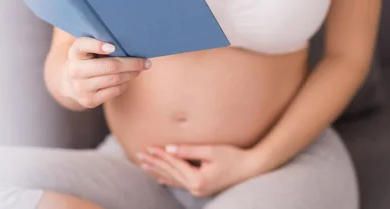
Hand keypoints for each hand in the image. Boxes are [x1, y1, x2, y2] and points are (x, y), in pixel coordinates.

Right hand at [61, 37, 151, 107]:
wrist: (68, 83)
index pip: (83, 45)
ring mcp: (81, 87)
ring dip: (132, 74)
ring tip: (140, 69)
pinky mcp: (89, 100)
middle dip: (132, 63)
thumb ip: (100, 44)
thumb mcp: (87, 49)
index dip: (97, 46)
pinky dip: (125, 84)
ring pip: (115, 79)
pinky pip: (114, 91)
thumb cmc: (86, 60)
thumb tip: (130, 46)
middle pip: (110, 66)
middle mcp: (75, 70)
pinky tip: (128, 79)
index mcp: (75, 52)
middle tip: (146, 62)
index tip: (112, 47)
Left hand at [136, 144, 262, 196]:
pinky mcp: (201, 189)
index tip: (148, 147)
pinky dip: (169, 180)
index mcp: (197, 179)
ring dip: (159, 171)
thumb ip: (190, 150)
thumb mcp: (212, 150)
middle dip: (155, 163)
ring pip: (173, 179)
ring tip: (144, 165)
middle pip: (170, 172)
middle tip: (139, 155)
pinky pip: (181, 184)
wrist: (251, 169)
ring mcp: (198, 190)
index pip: (174, 164)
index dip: (160, 154)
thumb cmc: (233, 157)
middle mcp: (195, 188)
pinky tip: (160, 179)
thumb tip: (170, 149)